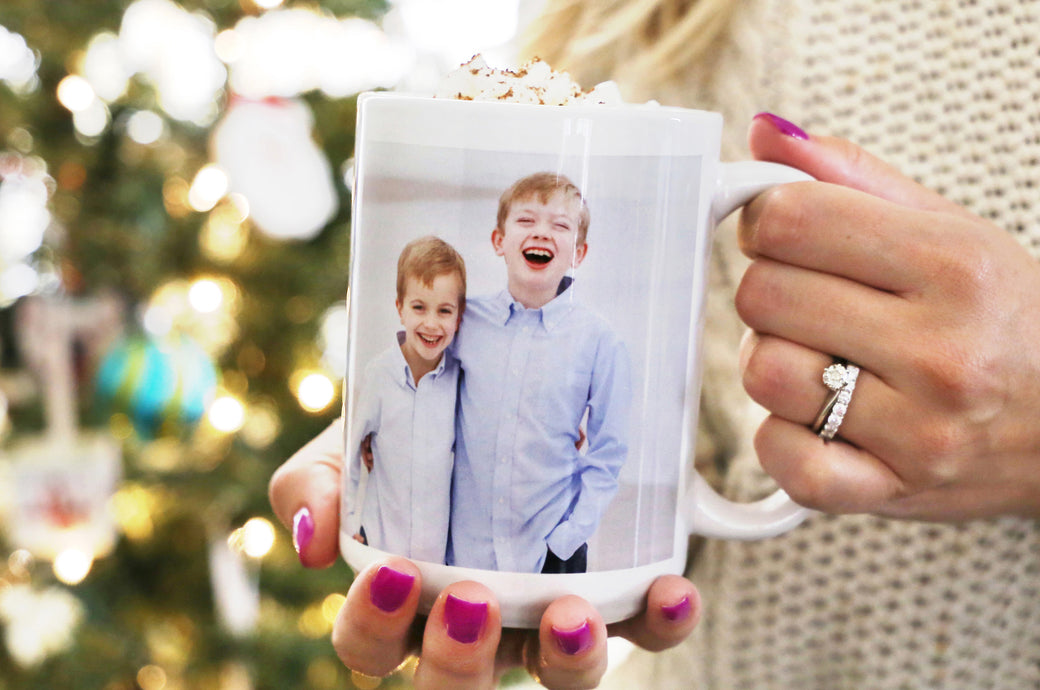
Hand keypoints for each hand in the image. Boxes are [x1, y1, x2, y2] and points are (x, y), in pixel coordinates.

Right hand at [269, 419, 700, 688]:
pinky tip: (670, 590)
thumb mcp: (352, 444)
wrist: (494, 390)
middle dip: (458, 663)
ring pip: (557, 677)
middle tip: (470, 601)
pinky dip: (659, 621)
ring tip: (569, 614)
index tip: (396, 569)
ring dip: (565, 659)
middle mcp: (474, 626)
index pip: (370, 646)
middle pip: (455, 687)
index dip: (374, 626)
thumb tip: (311, 539)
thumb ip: (315, 482)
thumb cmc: (412, 434)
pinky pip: (642, 631)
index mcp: (404, 602)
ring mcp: (543, 618)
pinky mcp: (612, 595)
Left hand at [736, 114, 1039, 520]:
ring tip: (819, 360)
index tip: (784, 233)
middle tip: (811, 301)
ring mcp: (919, 430)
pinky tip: (817, 419)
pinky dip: (782, 438)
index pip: (788, 219)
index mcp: (954, 267)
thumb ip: (853, 179)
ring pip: (763, 373)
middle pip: (763, 295)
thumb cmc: (1007, 318)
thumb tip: (763, 134)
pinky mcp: (892, 491)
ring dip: (774, 362)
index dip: (766, 220)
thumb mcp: (952, 230)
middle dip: (772, 290)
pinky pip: (783, 458)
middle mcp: (942, 351)